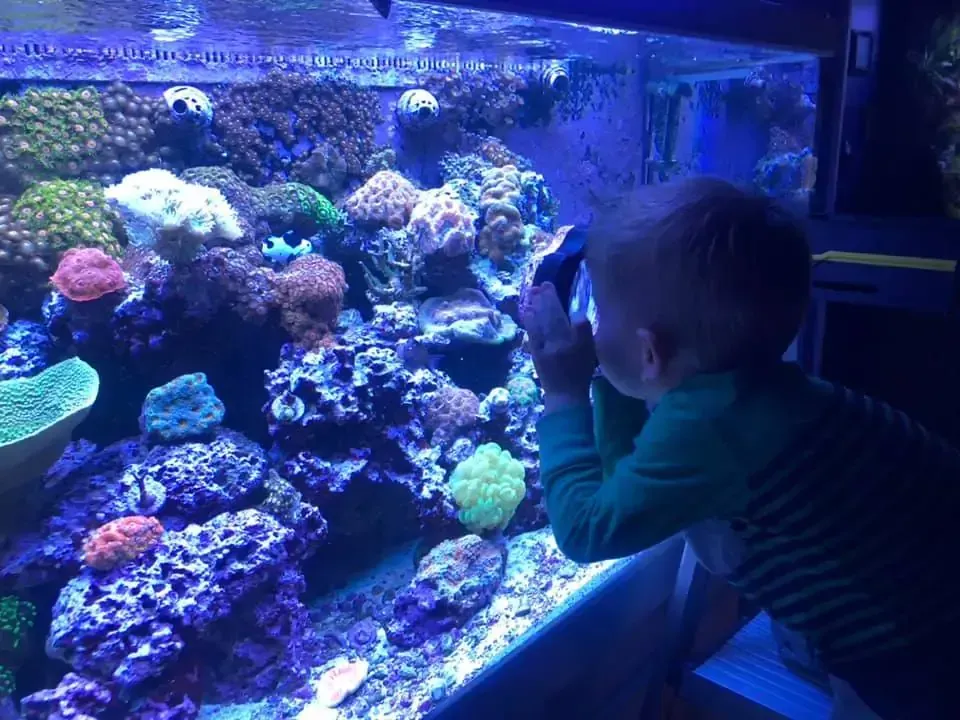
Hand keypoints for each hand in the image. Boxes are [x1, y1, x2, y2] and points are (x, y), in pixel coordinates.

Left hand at [521, 282, 596, 410]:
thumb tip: (577, 313)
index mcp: (568, 340)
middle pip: (546, 316)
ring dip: (533, 307)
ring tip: (531, 294)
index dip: (552, 298)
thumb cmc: (580, 372)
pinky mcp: (534, 354)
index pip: (558, 314)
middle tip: (539, 286)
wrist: (565, 395)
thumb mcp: (590, 351)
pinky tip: (527, 313)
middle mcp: (553, 342)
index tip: (548, 285)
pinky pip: (530, 334)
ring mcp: (541, 348)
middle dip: (542, 299)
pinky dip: (528, 321)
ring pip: (536, 323)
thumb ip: (584, 331)